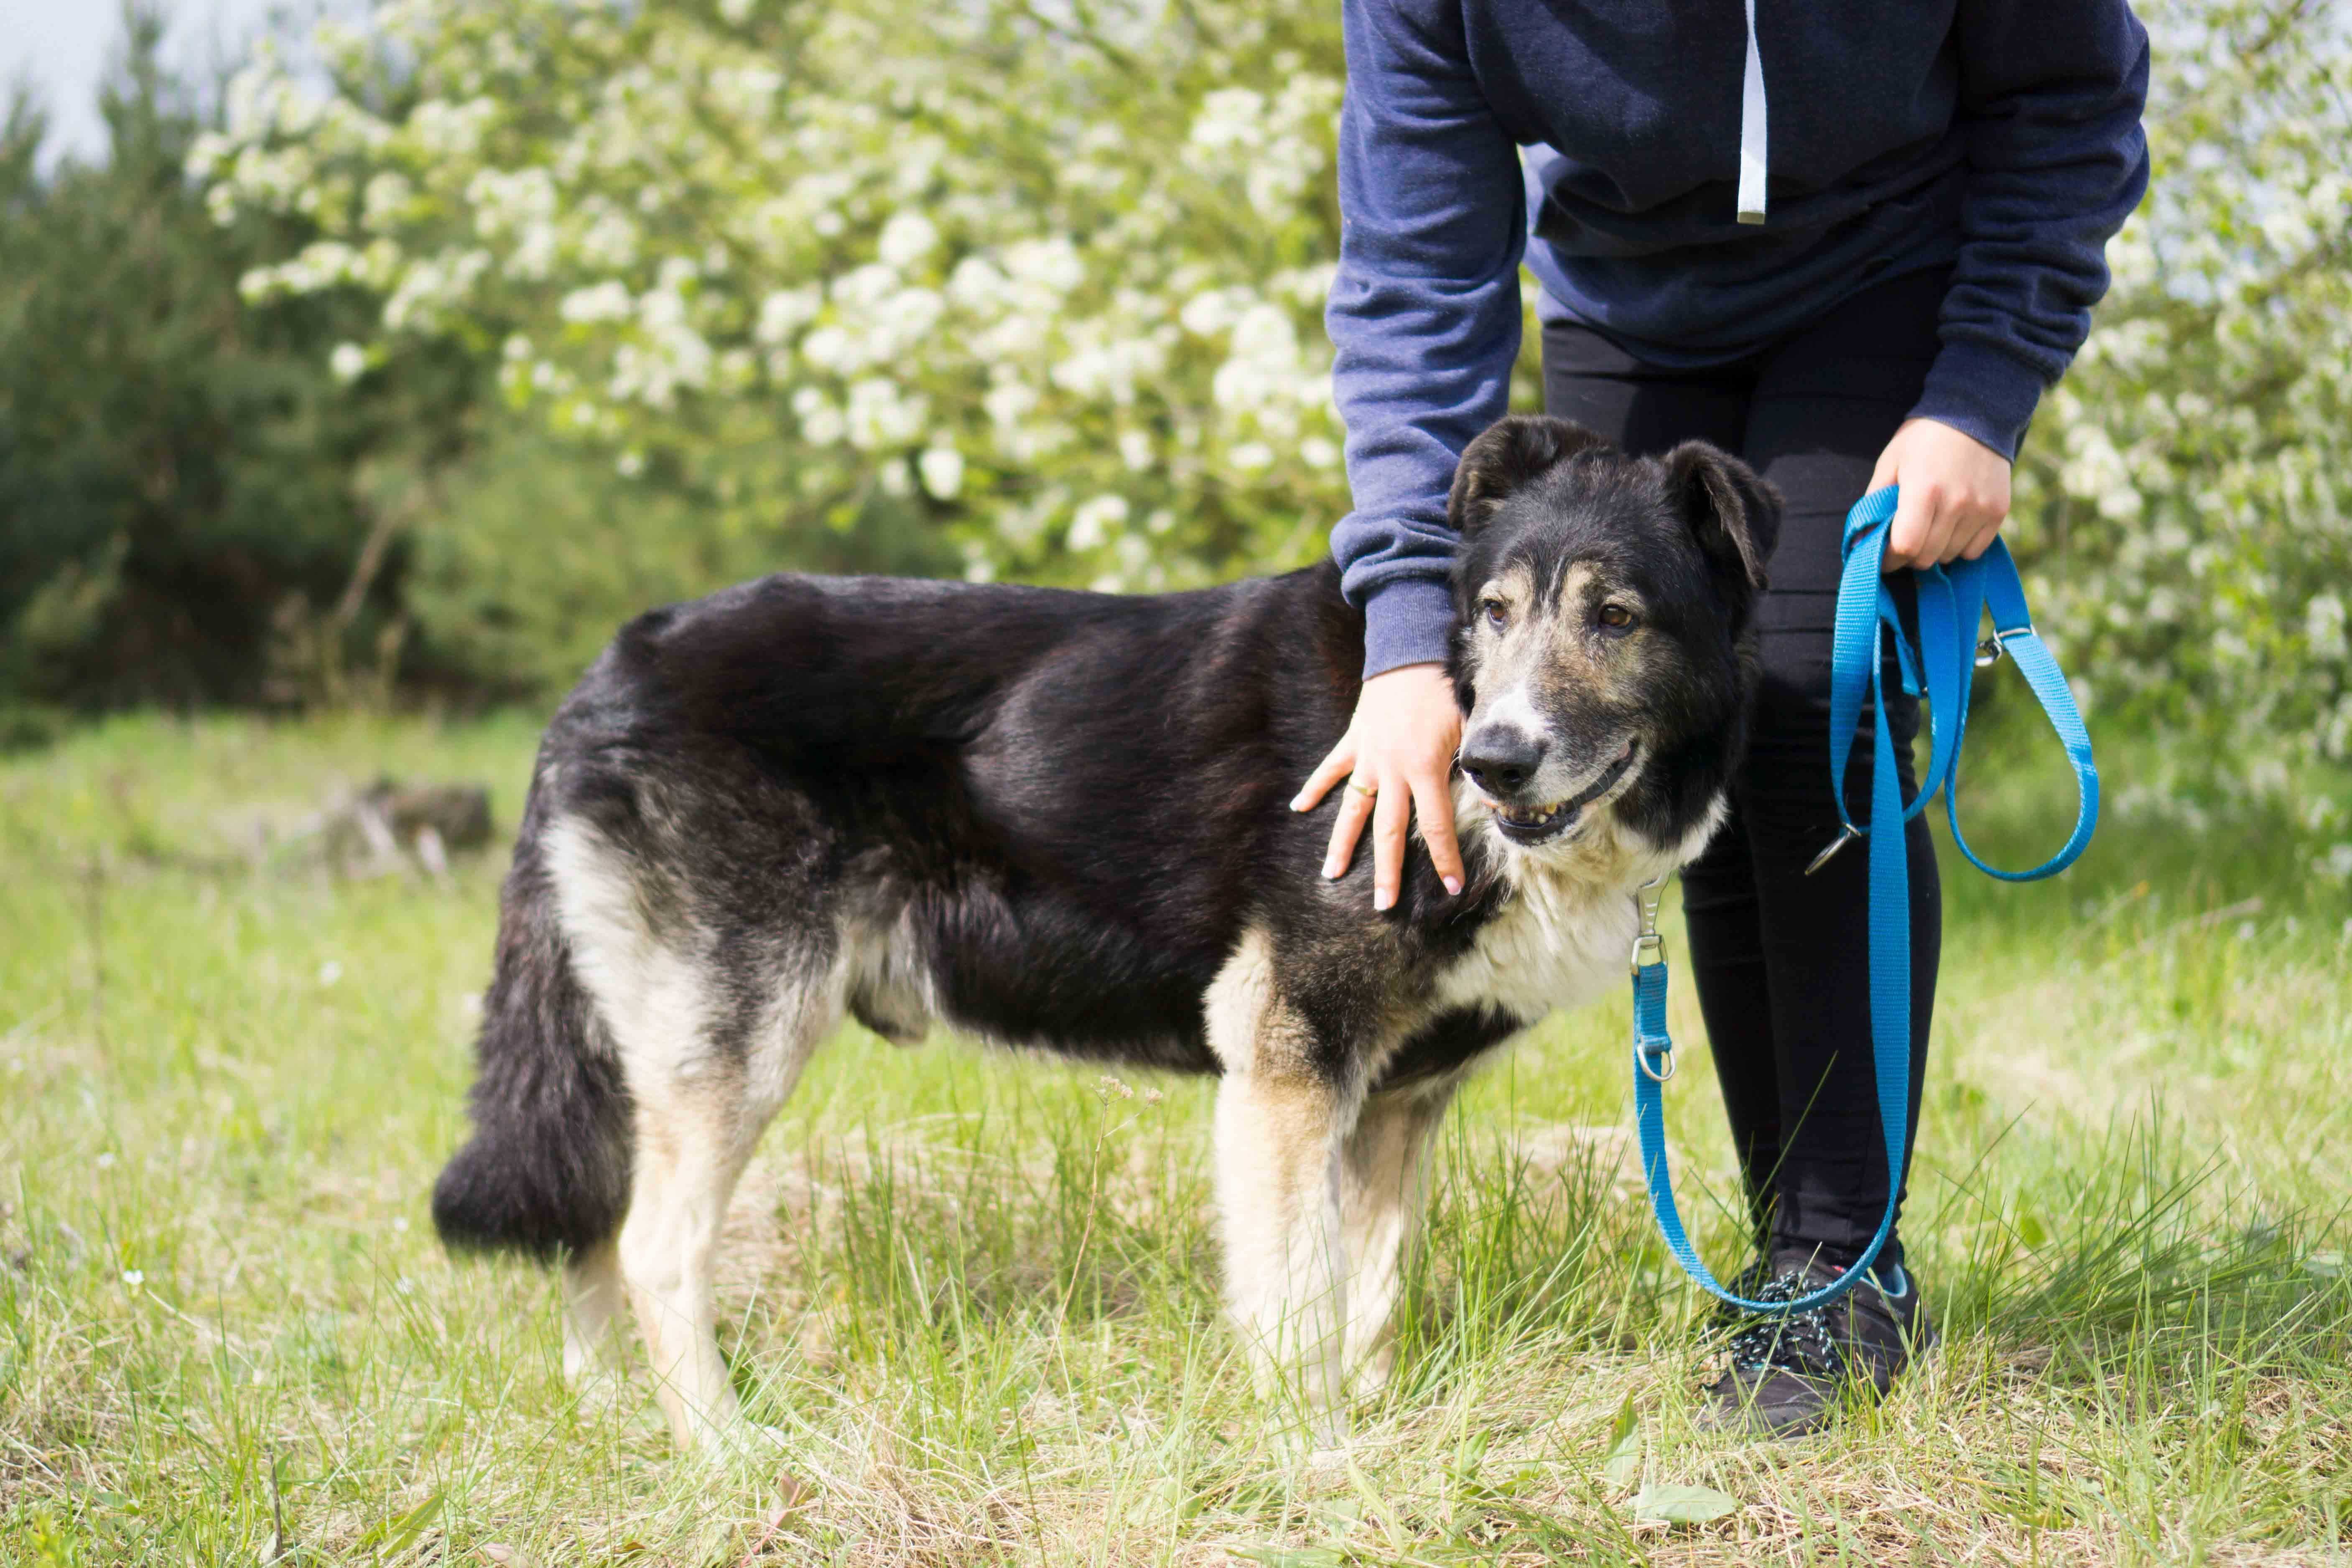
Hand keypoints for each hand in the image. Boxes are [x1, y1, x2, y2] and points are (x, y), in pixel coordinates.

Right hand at [1290, 663, 1465, 910]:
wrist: (1410, 650)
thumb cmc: (1445, 689)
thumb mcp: (1468, 727)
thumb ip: (1474, 764)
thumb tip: (1494, 799)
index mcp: (1426, 770)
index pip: (1435, 827)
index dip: (1444, 860)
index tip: (1452, 888)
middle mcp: (1393, 771)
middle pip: (1388, 831)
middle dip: (1387, 871)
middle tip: (1383, 906)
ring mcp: (1369, 757)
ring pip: (1353, 809)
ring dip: (1341, 844)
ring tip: (1329, 875)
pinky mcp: (1354, 741)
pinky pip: (1331, 769)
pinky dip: (1314, 787)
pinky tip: (1298, 808)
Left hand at [1869, 417, 2012, 571]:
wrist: (1974, 414)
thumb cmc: (1923, 440)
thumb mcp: (1890, 463)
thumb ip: (1874, 502)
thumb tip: (1860, 541)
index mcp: (1924, 490)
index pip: (1906, 546)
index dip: (1889, 559)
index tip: (1883, 557)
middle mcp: (1955, 503)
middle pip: (1927, 557)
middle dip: (1909, 555)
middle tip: (1905, 540)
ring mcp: (1980, 508)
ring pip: (1950, 556)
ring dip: (1935, 550)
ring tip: (1930, 526)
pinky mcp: (1998, 511)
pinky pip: (1975, 551)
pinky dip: (1960, 546)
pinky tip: (1952, 525)